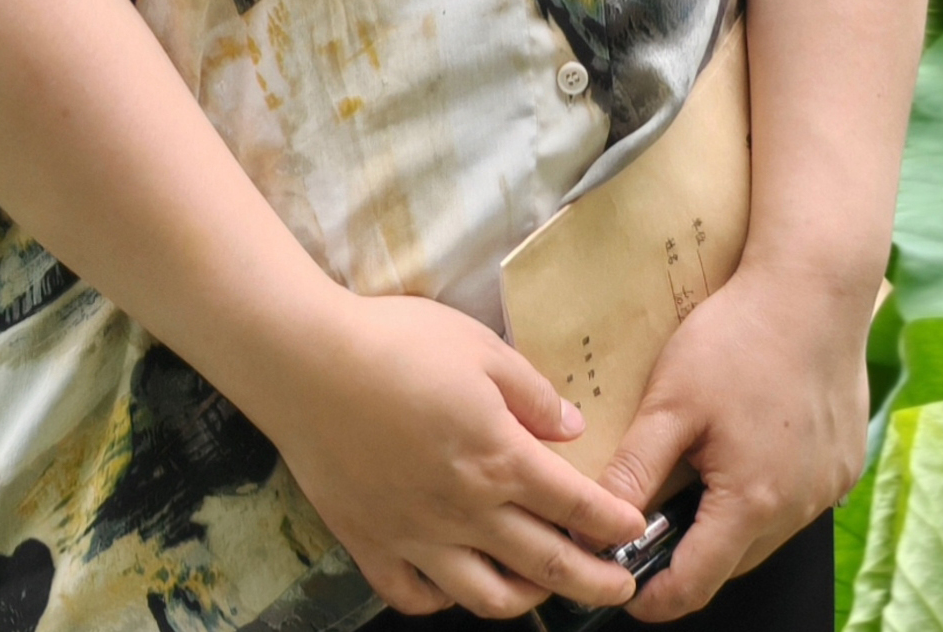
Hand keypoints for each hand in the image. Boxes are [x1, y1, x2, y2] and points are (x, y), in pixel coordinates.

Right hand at [257, 287, 648, 617]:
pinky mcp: (372, 544)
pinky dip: (444, 599)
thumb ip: (532, 393)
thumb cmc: (394, 342)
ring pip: (487, 597)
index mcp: (498, 458)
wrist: (305, 362)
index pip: (575, 506)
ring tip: (544, 589)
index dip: (614, 524)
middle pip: (545, 565)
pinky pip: (417, 596)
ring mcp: (417, 537)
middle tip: (622, 592)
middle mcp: (466, 511)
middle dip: (594, 582)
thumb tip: (574, 428)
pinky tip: (456, 582)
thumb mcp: (478, 347)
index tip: (637, 532)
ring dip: (527, 599)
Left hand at [598, 260, 871, 619]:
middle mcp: (799, 509)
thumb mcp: (670, 402)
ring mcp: (828, 490)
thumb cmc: (740, 337)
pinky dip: (767, 491)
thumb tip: (596, 525)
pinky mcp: (844, 466)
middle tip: (653, 519)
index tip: (629, 592)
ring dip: (730, 520)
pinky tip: (747, 446)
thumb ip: (634, 471)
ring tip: (699, 470)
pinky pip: (798, 500)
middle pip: (733, 560)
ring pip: (766, 532)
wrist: (813, 287)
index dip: (657, 598)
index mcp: (752, 501)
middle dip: (690, 553)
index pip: (697, 585)